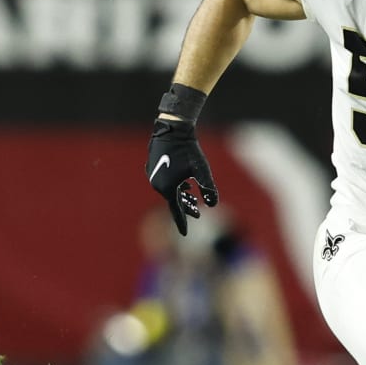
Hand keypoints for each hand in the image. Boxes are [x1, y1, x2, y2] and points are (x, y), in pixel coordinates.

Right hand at [146, 117, 218, 234]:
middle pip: (174, 201)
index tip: (185, 234)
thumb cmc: (188, 150)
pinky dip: (176, 186)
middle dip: (186, 208)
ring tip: (193, 199)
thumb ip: (208, 188)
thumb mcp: (202, 170)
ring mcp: (153, 175)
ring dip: (182, 196)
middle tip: (198, 215)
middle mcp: (157, 184)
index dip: (182, 222)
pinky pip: (165, 182)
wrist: (172, 129)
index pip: (176, 211)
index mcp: (168, 189)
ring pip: (170, 191)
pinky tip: (185, 184)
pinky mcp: (152, 166)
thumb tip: (213, 204)